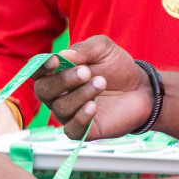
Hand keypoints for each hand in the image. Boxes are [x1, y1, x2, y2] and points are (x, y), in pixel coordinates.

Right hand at [32, 36, 149, 139]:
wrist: (142, 89)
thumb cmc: (117, 68)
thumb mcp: (103, 49)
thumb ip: (84, 49)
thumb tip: (63, 54)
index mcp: (56, 74)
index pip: (36, 72)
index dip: (40, 67)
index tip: (55, 60)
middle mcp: (57, 96)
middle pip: (43, 91)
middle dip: (62, 81)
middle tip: (87, 72)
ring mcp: (69, 114)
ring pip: (60, 108)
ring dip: (80, 94)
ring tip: (101, 83)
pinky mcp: (84, 130)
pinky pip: (71, 129)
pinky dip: (80, 118)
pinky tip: (94, 107)